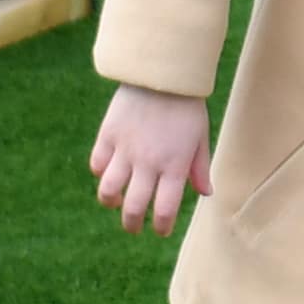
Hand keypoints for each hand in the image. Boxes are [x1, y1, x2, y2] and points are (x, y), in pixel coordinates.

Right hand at [90, 86, 210, 233]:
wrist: (162, 73)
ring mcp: (125, 149)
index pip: (164, 210)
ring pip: (108, 190)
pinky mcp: (109, 134)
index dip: (161, 226)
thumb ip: (199, 167)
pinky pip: (98, 164)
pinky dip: (101, 173)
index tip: (160, 230)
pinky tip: (107, 172)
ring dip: (111, 202)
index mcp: (174, 166)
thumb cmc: (187, 106)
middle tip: (134, 227)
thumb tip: (205, 193)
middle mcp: (148, 163)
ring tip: (115, 202)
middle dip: (132, 224)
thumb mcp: (200, 137)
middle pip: (133, 207)